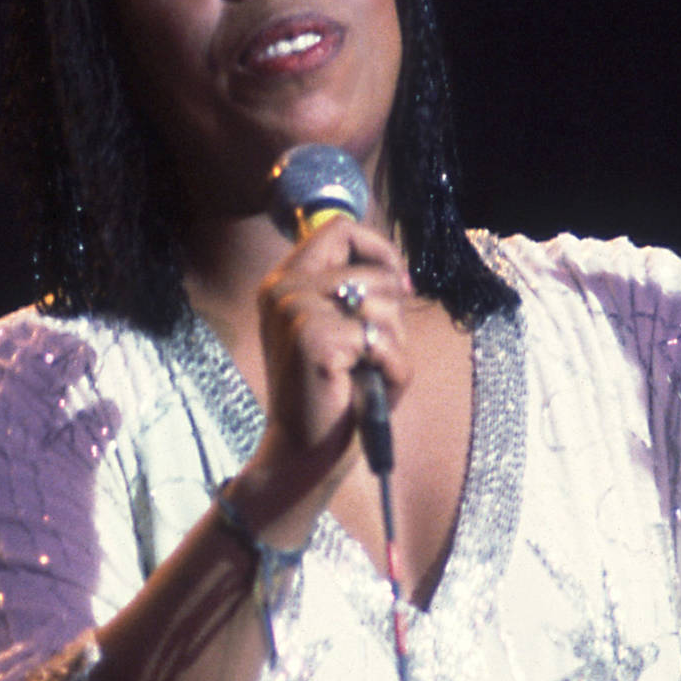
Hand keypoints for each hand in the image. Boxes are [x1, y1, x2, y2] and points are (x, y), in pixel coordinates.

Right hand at [239, 217, 413, 532]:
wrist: (303, 452)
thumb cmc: (333, 393)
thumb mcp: (346, 331)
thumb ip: (362, 294)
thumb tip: (398, 272)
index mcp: (285, 281)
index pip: (339, 227)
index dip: (379, 250)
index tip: (398, 285)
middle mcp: (282, 289)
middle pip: (370, 264)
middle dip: (392, 306)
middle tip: (377, 347)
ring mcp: (295, 311)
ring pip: (383, 303)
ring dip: (393, 343)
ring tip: (368, 372)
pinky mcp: (315, 339)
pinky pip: (384, 340)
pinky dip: (392, 369)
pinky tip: (368, 388)